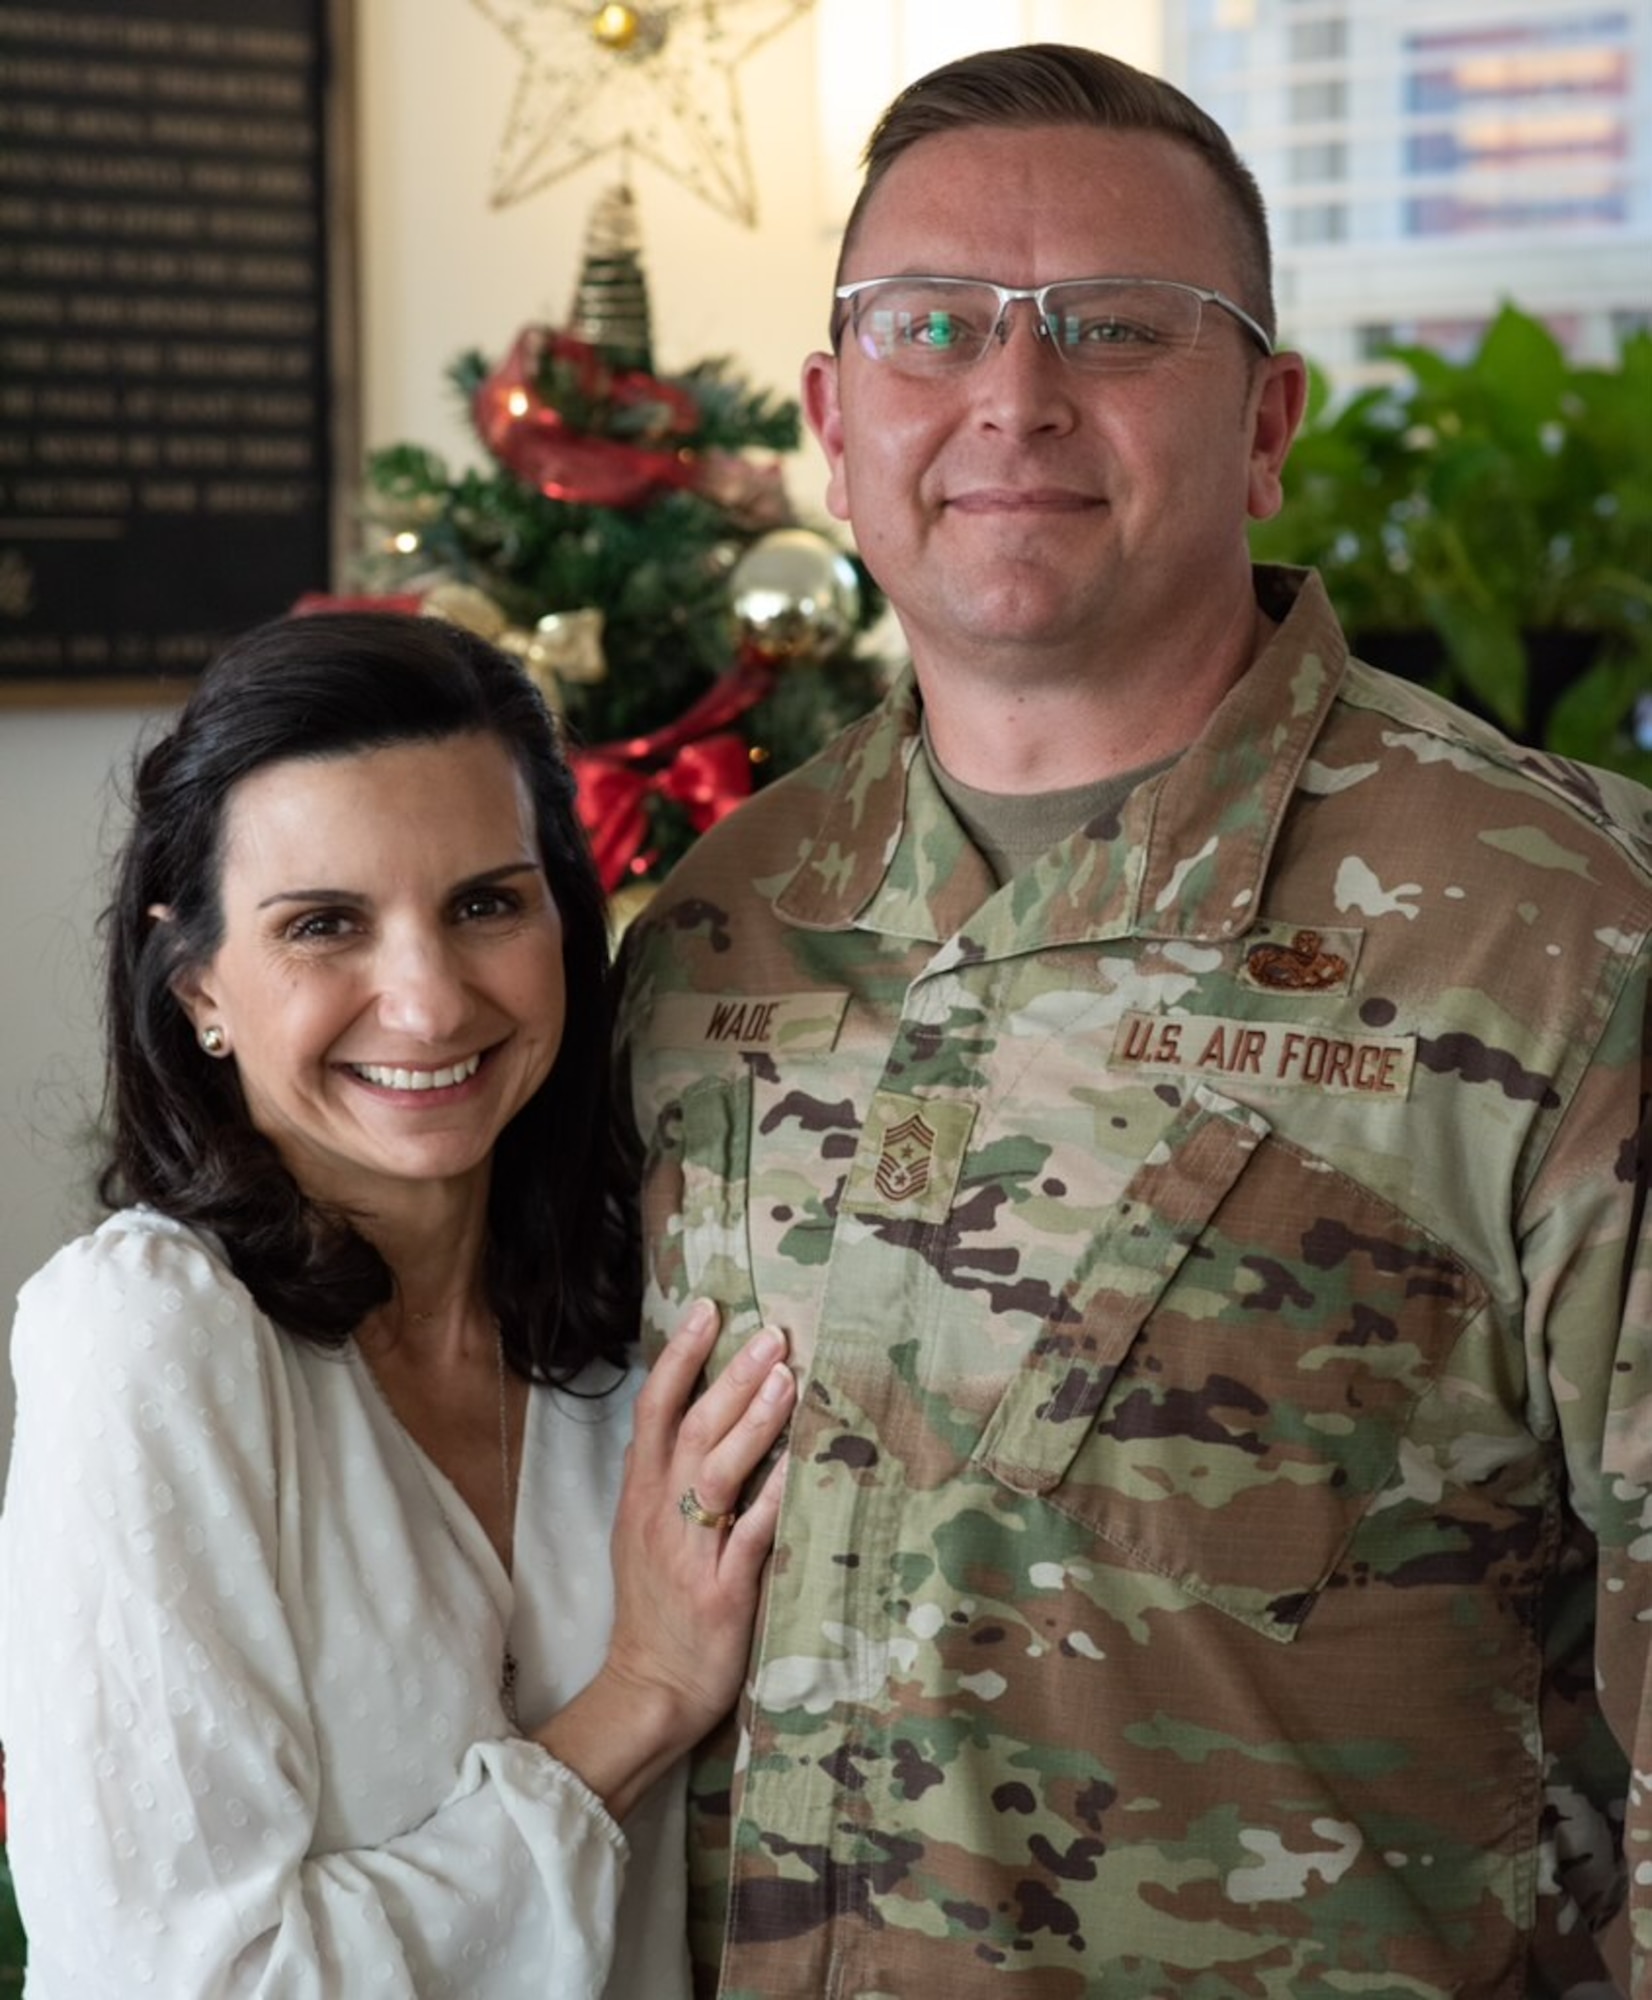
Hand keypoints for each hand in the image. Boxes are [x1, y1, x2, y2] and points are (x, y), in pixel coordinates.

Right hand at [533, 1301, 793, 1817]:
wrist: (648, 1689)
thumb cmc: (656, 1607)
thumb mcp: (644, 1531)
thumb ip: (668, 1476)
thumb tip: (706, 1413)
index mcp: (640, 1495)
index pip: (653, 1410)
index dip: (678, 1356)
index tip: (707, 1308)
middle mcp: (659, 1515)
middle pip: (692, 1429)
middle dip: (731, 1376)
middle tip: (771, 1333)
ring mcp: (688, 1554)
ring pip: (717, 1473)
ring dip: (753, 1422)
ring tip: (787, 1378)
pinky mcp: (719, 1595)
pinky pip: (748, 1539)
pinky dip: (771, 1501)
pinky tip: (797, 1469)